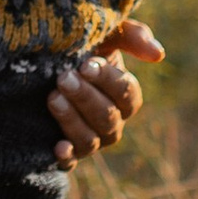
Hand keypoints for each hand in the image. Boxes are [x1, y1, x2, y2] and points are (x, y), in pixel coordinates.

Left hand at [49, 19, 162, 166]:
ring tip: (52, 97)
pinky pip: (70, 163)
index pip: (127, 94)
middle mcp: (112, 123)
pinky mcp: (67, 153)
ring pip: (90, 140)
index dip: (109, 81)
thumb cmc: (80, 49)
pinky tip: (58, 146)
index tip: (86, 64)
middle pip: (107, 117)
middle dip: (85, 97)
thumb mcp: (105, 35)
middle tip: (63, 78)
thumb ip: (132, 37)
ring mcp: (91, 141)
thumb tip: (159, 54)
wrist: (38, 69)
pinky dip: (66, 156)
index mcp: (124, 96)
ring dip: (72, 119)